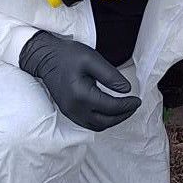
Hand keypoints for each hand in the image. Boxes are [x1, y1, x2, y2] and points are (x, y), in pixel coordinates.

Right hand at [20, 31, 141, 131]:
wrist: (44, 58)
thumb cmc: (67, 55)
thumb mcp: (91, 59)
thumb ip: (110, 75)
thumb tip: (126, 90)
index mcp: (81, 95)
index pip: (111, 107)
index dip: (127, 105)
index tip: (137, 99)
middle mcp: (75, 109)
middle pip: (105, 122)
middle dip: (123, 115)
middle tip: (134, 105)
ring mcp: (70, 112)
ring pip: (97, 126)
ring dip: (113, 121)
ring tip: (124, 109)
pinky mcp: (68, 112)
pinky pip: (89, 123)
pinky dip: (102, 121)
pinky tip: (110, 111)